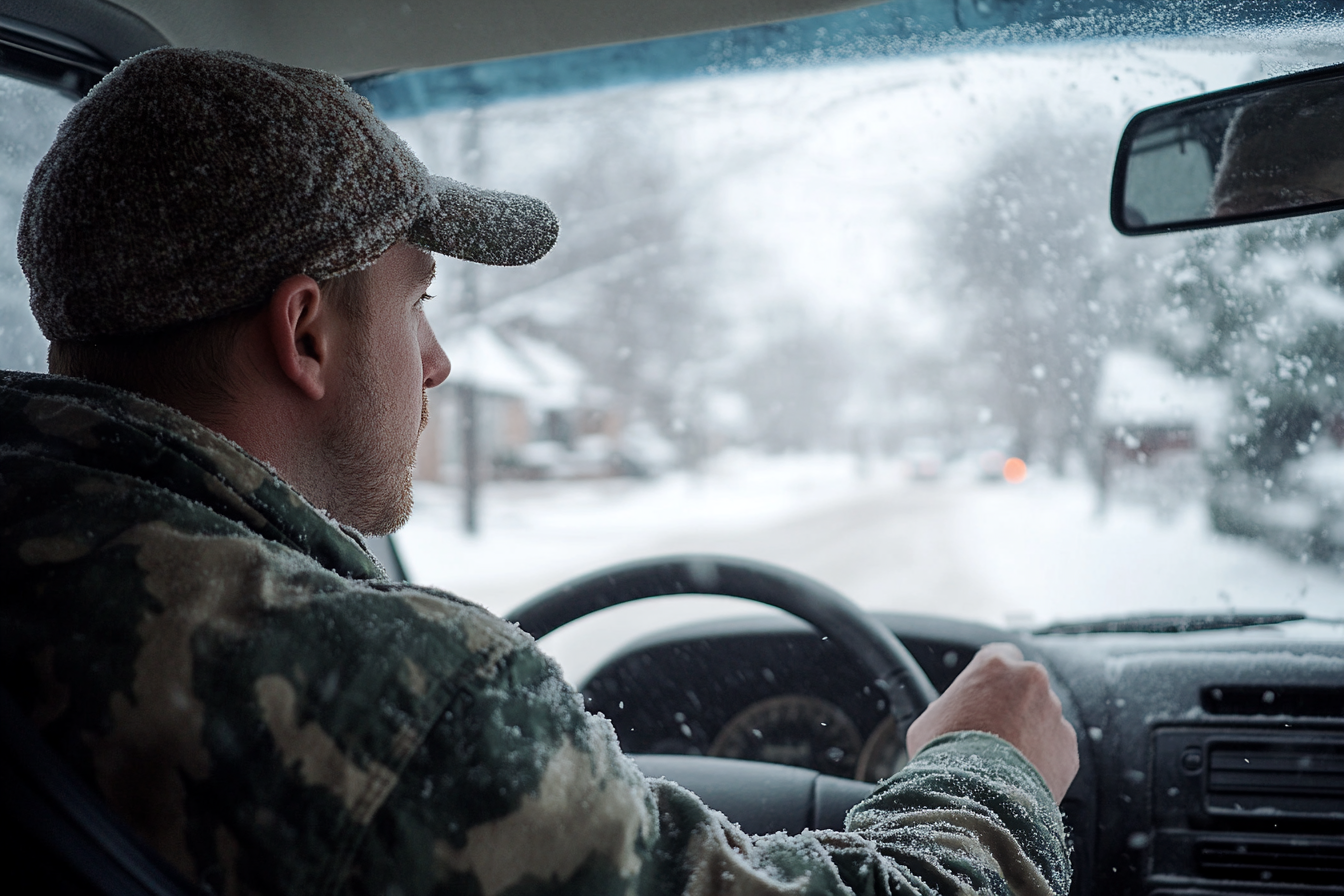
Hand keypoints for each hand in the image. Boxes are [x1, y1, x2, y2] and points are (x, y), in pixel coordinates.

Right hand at [904, 642, 1077, 802]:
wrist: (977, 798)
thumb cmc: (944, 756)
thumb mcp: (929, 721)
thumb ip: (948, 706)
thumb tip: (952, 713)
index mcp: (994, 665)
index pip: (1001, 655)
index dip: (992, 676)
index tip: (986, 691)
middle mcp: (1031, 680)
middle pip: (1025, 686)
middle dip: (1013, 704)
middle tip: (993, 731)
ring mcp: (1054, 713)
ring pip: (1042, 717)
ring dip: (1029, 732)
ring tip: (1004, 761)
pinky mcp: (1068, 746)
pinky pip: (1055, 747)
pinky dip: (1043, 759)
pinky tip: (1020, 775)